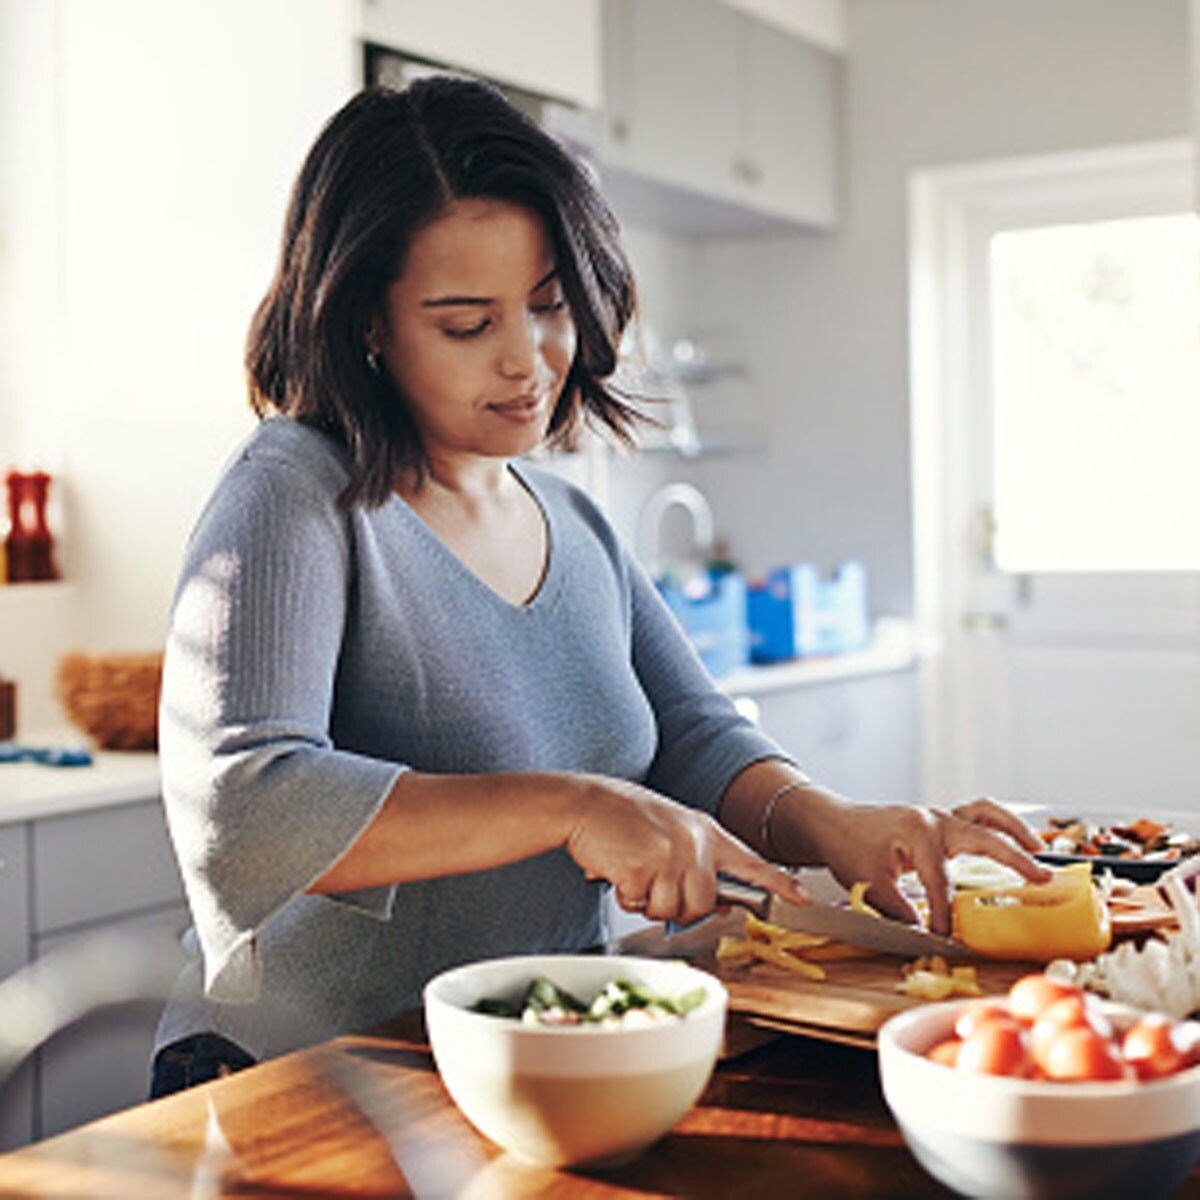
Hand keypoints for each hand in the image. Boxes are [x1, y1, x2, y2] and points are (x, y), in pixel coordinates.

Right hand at [565, 775, 809, 924]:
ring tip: (633, 871)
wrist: (584, 804)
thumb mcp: (671, 831)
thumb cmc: (622, 819)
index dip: (778, 884)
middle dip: (677, 904)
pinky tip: (618, 870)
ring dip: (648, 901)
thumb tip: (721, 903)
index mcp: (704, 830)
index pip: (751, 861)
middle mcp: (694, 842)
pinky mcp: (645, 868)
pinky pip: (641, 905)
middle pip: (703, 903)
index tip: (803, 899)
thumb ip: (697, 862)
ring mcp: (671, 855)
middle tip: (652, 882)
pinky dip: (626, 896)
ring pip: (673, 909)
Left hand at [794, 791, 1052, 934]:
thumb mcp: (867, 883)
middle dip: (1014, 857)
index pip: (940, 880)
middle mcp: (933, 819)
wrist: (833, 822)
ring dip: (1014, 830)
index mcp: (916, 832)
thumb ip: (898, 911)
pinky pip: (976, 816)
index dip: (945, 913)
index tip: (946, 938)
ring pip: (985, 814)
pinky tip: (1015, 842)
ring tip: (1039, 850)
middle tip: (1041, 879)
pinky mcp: (939, 820)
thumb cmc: (848, 847)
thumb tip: (926, 937)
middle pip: (982, 836)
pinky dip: (998, 826)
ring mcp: (938, 816)